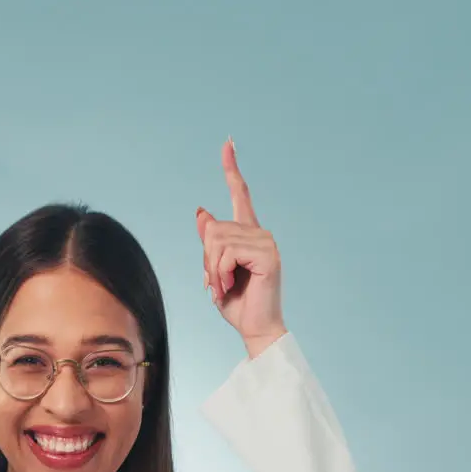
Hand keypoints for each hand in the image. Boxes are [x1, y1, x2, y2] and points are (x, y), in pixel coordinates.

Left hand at [196, 138, 287, 358]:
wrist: (255, 328)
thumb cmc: (236, 303)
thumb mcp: (214, 269)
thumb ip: (210, 242)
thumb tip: (202, 211)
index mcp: (248, 234)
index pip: (239, 194)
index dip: (231, 168)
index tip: (228, 143)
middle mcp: (260, 233)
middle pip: (213, 229)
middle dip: (207, 260)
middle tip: (217, 282)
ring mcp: (266, 242)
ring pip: (217, 241)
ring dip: (213, 270)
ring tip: (225, 286)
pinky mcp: (268, 254)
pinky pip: (227, 254)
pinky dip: (221, 273)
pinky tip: (231, 286)